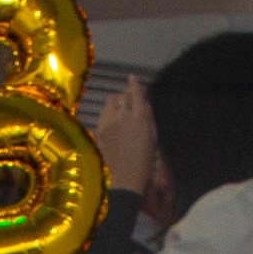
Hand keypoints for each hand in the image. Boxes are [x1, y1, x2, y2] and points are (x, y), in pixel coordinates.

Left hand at [94, 77, 157, 193]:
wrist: (127, 176)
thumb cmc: (146, 158)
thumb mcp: (153, 135)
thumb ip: (147, 116)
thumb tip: (143, 103)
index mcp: (140, 117)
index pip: (136, 93)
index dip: (134, 84)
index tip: (132, 78)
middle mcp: (123, 115)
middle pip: (121, 97)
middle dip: (125, 97)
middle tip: (128, 103)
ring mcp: (109, 123)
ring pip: (110, 104)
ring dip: (115, 104)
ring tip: (118, 111)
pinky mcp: (99, 130)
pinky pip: (103, 115)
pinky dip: (108, 114)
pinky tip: (112, 122)